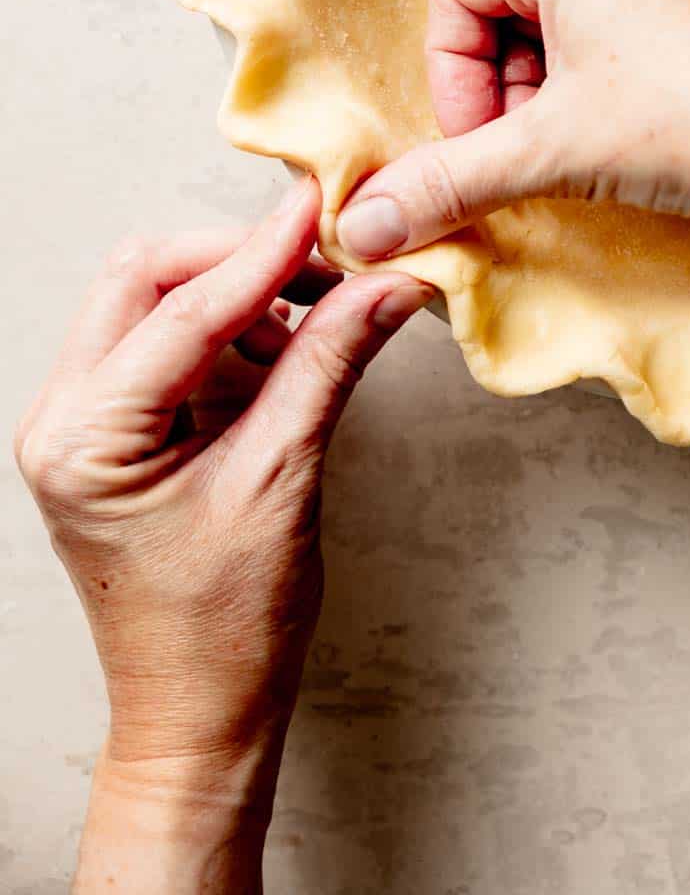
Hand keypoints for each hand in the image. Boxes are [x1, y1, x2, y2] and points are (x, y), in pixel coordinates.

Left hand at [14, 179, 429, 890]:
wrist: (198, 717)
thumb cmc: (225, 631)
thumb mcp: (283, 482)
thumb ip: (328, 365)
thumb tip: (386, 284)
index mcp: (83, 438)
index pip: (182, 310)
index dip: (264, 254)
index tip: (325, 211)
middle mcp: (63, 419)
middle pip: (147, 279)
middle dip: (240, 261)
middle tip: (327, 261)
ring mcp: (83, 423)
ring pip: (155, 302)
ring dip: (239, 294)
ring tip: (316, 319)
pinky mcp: (116, 431)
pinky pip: (166, 343)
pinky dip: (230, 331)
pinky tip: (286, 352)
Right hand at [336, 0, 689, 261]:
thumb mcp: (554, 154)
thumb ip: (449, 182)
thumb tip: (359, 228)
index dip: (450, 74)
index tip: (486, 142)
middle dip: (502, 84)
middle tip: (535, 150)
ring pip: (564, 13)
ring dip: (551, 87)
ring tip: (589, 148)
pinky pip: (623, 19)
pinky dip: (605, 78)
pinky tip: (640, 134)